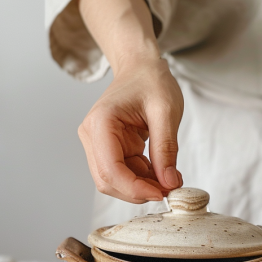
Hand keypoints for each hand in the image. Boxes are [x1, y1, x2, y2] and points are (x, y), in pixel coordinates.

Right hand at [78, 56, 183, 202]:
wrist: (141, 67)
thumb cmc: (151, 81)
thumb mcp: (166, 112)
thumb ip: (166, 149)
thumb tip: (169, 183)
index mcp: (101, 123)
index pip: (110, 169)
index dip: (135, 188)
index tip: (162, 193)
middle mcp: (92, 136)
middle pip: (108, 181)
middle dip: (138, 190)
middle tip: (168, 189)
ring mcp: (98, 144)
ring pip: (115, 182)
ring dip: (142, 186)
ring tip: (168, 177)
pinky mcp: (109, 150)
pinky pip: (124, 174)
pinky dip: (143, 179)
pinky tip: (161, 170)